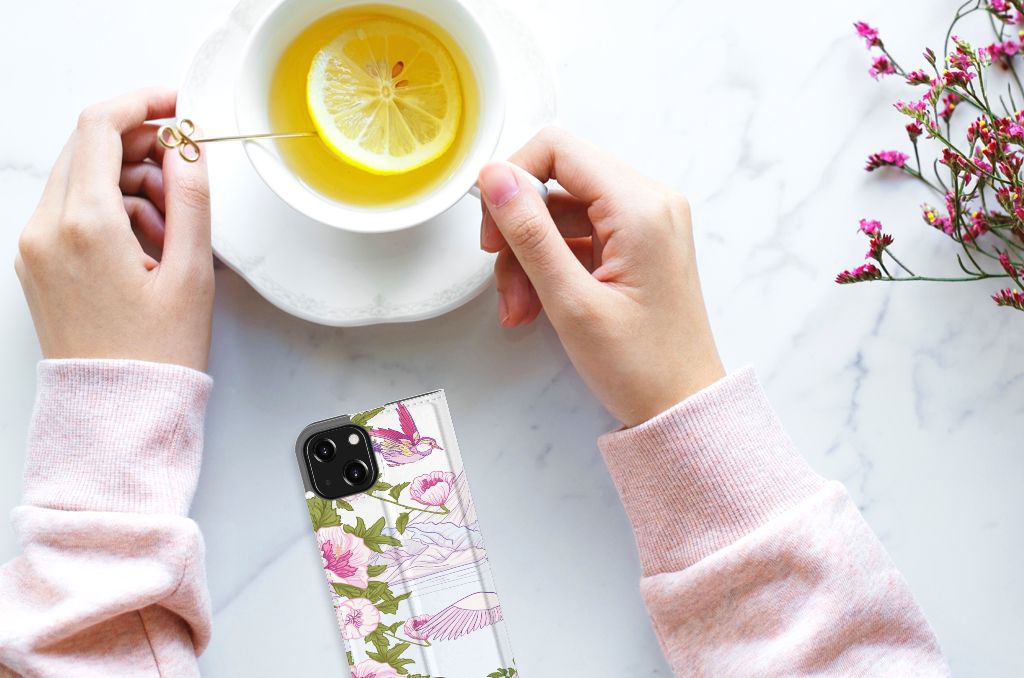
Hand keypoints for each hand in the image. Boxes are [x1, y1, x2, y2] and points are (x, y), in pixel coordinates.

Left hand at [15, 88, 213, 371]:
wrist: (117, 412)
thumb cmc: (156, 354)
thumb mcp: (191, 273)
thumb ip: (192, 198)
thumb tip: (188, 147)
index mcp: (85, 225)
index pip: (101, 127)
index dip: (143, 103)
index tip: (176, 105)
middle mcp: (47, 229)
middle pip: (88, 148)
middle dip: (141, 147)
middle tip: (185, 174)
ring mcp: (35, 246)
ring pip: (81, 178)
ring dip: (129, 182)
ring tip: (173, 228)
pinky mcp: (37, 263)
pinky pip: (72, 210)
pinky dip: (110, 209)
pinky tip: (147, 244)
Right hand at [478, 128, 723, 426]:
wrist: (683, 408)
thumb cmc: (640, 366)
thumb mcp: (571, 301)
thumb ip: (530, 233)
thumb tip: (494, 177)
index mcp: (641, 207)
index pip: (558, 149)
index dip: (512, 179)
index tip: (492, 227)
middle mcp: (649, 203)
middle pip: (557, 182)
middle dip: (519, 230)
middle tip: (502, 278)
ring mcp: (645, 224)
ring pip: (562, 214)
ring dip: (530, 257)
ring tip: (519, 309)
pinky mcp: (638, 245)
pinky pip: (579, 237)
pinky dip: (551, 267)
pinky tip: (537, 306)